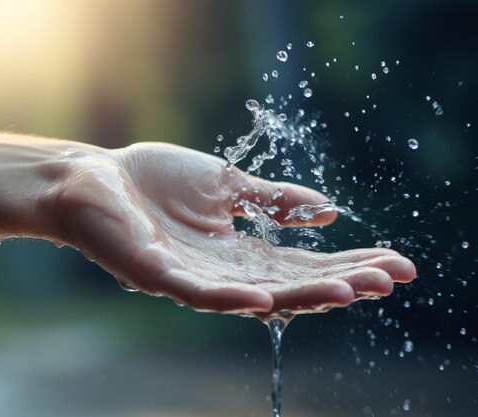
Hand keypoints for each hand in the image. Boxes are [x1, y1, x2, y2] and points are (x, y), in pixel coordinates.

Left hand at [58, 142, 415, 315]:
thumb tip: (329, 213)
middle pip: (288, 281)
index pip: (301, 261)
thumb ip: (272, 200)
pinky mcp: (156, 273)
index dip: (345, 262)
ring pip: (252, 293)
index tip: (392, 262)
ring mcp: (189, 276)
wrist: (94, 177)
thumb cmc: (154, 181)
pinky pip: (197, 292)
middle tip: (390, 280)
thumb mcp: (226, 185)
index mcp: (237, 248)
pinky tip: (265, 297)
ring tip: (346, 290)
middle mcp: (220, 270)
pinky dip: (231, 297)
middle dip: (339, 281)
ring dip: (300, 293)